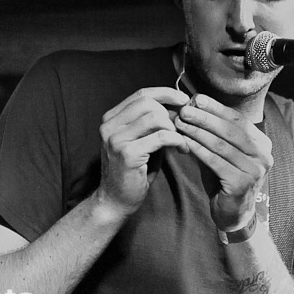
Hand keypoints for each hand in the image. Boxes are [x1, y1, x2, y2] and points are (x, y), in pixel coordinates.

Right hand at [98, 87, 189, 215]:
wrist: (116, 200)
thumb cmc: (134, 170)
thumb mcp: (142, 139)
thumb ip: (154, 122)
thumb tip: (179, 105)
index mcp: (111, 118)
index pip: (141, 94)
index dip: (165, 93)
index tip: (184, 99)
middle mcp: (109, 126)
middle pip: (148, 103)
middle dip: (171, 111)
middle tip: (184, 126)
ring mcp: (116, 139)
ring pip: (154, 117)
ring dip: (174, 128)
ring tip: (182, 140)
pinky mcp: (127, 154)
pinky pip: (161, 137)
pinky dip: (176, 140)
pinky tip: (182, 149)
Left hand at [175, 94, 272, 230]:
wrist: (233, 213)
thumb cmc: (225, 178)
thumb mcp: (222, 152)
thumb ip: (213, 133)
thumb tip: (192, 107)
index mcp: (262, 143)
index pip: (237, 120)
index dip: (216, 108)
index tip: (197, 98)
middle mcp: (263, 155)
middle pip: (230, 130)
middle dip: (205, 118)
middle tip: (185, 109)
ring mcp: (255, 170)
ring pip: (222, 145)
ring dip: (198, 132)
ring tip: (181, 123)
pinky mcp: (242, 183)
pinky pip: (216, 161)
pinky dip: (199, 150)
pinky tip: (186, 142)